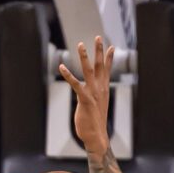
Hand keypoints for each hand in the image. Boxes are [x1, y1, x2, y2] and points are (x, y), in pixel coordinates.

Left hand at [59, 37, 113, 154]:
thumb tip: (92, 97)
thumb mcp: (97, 107)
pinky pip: (75, 84)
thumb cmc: (95, 123)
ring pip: (89, 70)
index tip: (111, 47)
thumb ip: (94, 98)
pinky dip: (68, 75)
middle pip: (100, 66)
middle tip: (98, 37)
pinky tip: (62, 67)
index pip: (107, 71)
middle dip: (99, 51)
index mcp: (103, 90)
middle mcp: (100, 89)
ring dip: (84, 57)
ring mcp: (93, 93)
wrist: (97, 136)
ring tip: (80, 45)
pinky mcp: (84, 99)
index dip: (109, 58)